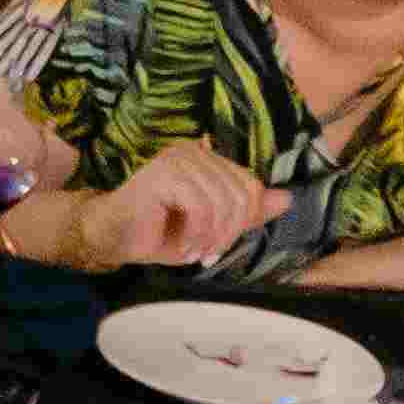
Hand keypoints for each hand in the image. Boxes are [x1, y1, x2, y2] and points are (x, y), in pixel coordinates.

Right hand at [65, 141, 270, 272]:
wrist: (116, 237)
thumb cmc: (163, 232)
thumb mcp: (215, 226)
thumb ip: (248, 212)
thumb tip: (287, 198)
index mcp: (208, 159)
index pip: (251, 186)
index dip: (243, 221)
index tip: (220, 244)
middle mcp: (194, 151)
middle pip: (242, 195)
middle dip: (228, 233)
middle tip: (207, 252)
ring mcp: (177, 159)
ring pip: (224, 203)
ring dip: (212, 237)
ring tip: (194, 251)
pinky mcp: (162, 174)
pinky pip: (201, 207)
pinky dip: (197, 234)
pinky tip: (183, 246)